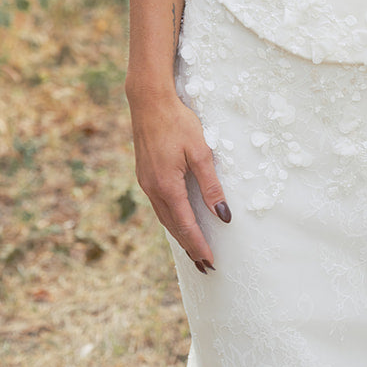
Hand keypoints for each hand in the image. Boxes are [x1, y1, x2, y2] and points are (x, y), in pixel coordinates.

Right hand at [129, 91, 230, 269]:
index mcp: (167, 186)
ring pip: (164, 216)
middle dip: (189, 246)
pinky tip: (177, 219)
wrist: (149, 100)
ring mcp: (146, 181)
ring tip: (193, 249)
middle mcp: (152, 188)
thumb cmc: (178, 121)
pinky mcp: (144, 173)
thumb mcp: (200, 151)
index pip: (186, 224)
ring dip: (179, 234)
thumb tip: (223, 214)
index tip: (210, 261)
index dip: (199, 244)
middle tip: (204, 265)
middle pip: (173, 226)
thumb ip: (211, 185)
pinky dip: (170, 218)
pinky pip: (158, 204)